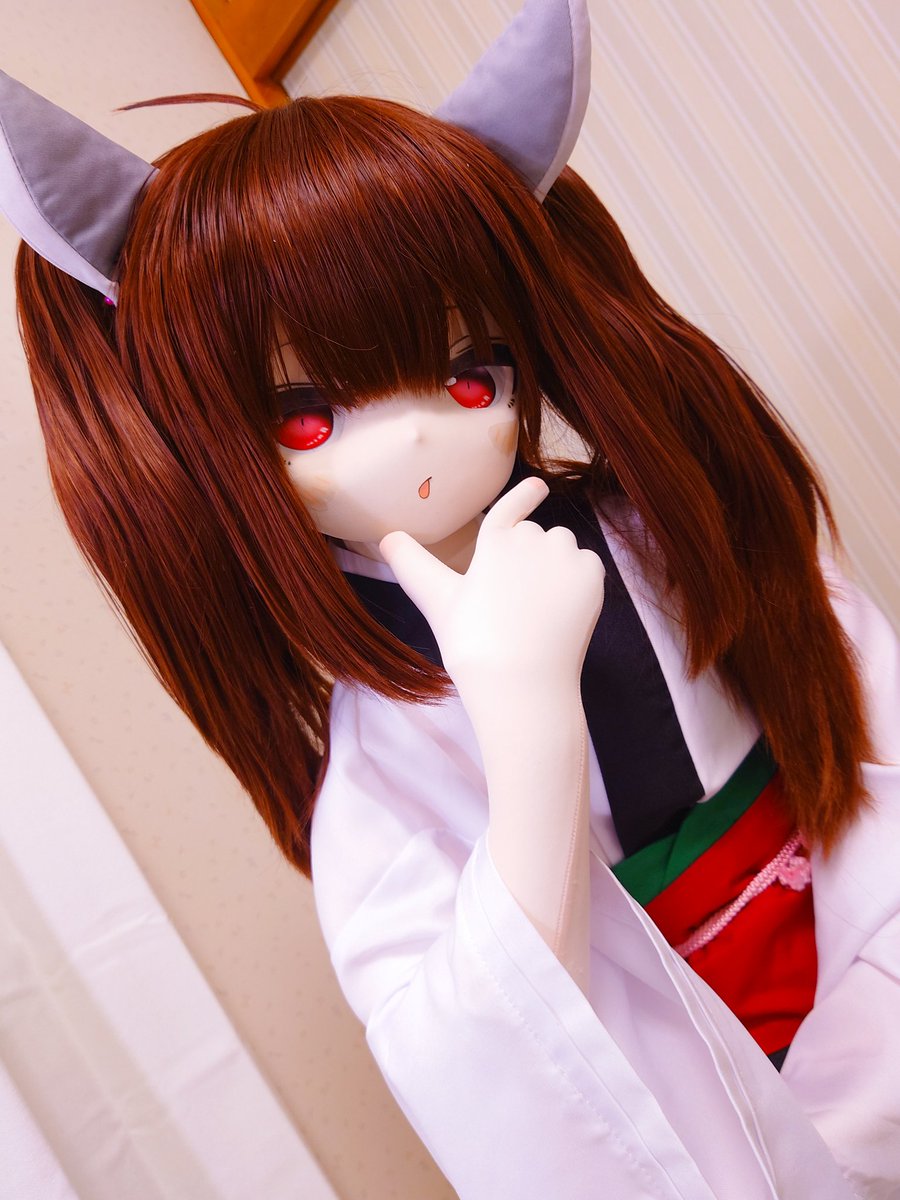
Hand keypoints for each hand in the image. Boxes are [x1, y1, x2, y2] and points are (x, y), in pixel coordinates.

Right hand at [379, 478, 604, 698]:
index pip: (510, 507)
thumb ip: (412, 565)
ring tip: (539, 607)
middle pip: (534, 536)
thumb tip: (385, 538)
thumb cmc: (472, 643)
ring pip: (563, 547)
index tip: (538, 487)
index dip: (524, 495)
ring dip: (555, 566)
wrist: (520, 682)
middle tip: (516, 602)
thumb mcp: (436, 600)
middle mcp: (531, 538)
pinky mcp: (591, 575)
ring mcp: (564, 555)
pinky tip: (563, 610)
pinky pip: (587, 565)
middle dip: (529, 559)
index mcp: (494, 541)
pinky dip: (579, 583)